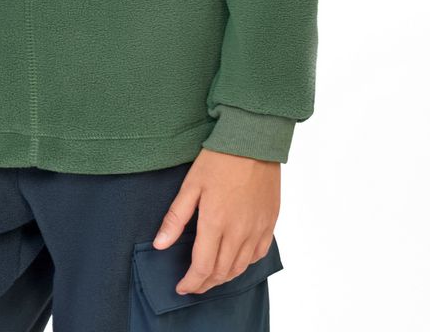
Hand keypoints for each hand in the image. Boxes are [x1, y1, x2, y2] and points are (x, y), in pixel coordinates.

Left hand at [151, 147, 279, 295]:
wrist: (253, 141)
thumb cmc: (219, 159)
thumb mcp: (191, 185)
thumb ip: (176, 218)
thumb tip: (160, 244)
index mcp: (215, 222)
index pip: (202, 267)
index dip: (191, 282)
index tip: (181, 287)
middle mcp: (238, 231)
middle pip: (221, 272)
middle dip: (205, 283)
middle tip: (194, 284)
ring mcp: (257, 229)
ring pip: (240, 267)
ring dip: (224, 277)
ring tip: (211, 277)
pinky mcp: (269, 222)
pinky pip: (258, 254)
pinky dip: (245, 264)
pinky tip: (236, 261)